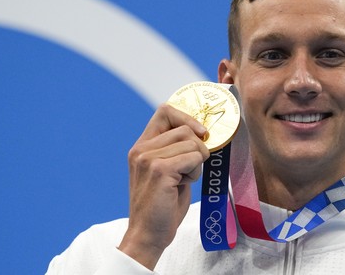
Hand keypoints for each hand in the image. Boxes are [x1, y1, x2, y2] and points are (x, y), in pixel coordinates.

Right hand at [118, 104, 209, 269]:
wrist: (148, 234)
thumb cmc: (162, 206)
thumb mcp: (167, 171)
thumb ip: (176, 150)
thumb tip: (202, 132)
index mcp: (141, 146)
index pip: (165, 111)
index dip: (187, 117)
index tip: (202, 133)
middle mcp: (141, 149)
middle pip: (185, 128)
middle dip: (197, 148)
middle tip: (189, 169)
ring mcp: (148, 158)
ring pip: (193, 143)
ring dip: (197, 163)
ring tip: (183, 180)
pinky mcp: (160, 170)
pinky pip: (194, 158)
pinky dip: (195, 173)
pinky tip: (182, 186)